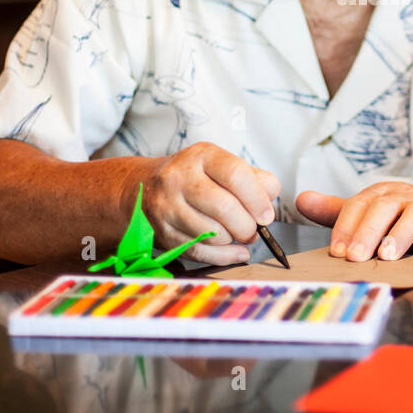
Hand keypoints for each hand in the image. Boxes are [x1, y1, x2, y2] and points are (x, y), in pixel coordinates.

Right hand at [131, 142, 279, 265]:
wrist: (141, 187)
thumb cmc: (192, 177)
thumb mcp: (220, 165)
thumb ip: (252, 178)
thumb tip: (271, 195)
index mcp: (201, 156)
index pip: (236, 174)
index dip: (257, 199)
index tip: (267, 215)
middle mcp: (179, 178)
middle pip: (225, 208)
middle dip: (247, 226)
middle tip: (254, 230)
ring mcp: (167, 206)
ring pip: (212, 233)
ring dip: (233, 239)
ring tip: (237, 233)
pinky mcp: (162, 233)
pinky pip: (200, 252)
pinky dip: (223, 256)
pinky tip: (235, 252)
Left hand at [295, 183, 412, 260]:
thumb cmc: (401, 218)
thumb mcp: (369, 214)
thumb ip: (337, 212)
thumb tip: (301, 200)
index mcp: (380, 195)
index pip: (358, 206)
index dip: (345, 227)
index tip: (336, 252)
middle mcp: (403, 197)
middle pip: (384, 208)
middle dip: (368, 232)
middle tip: (355, 257)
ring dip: (400, 234)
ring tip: (387, 255)